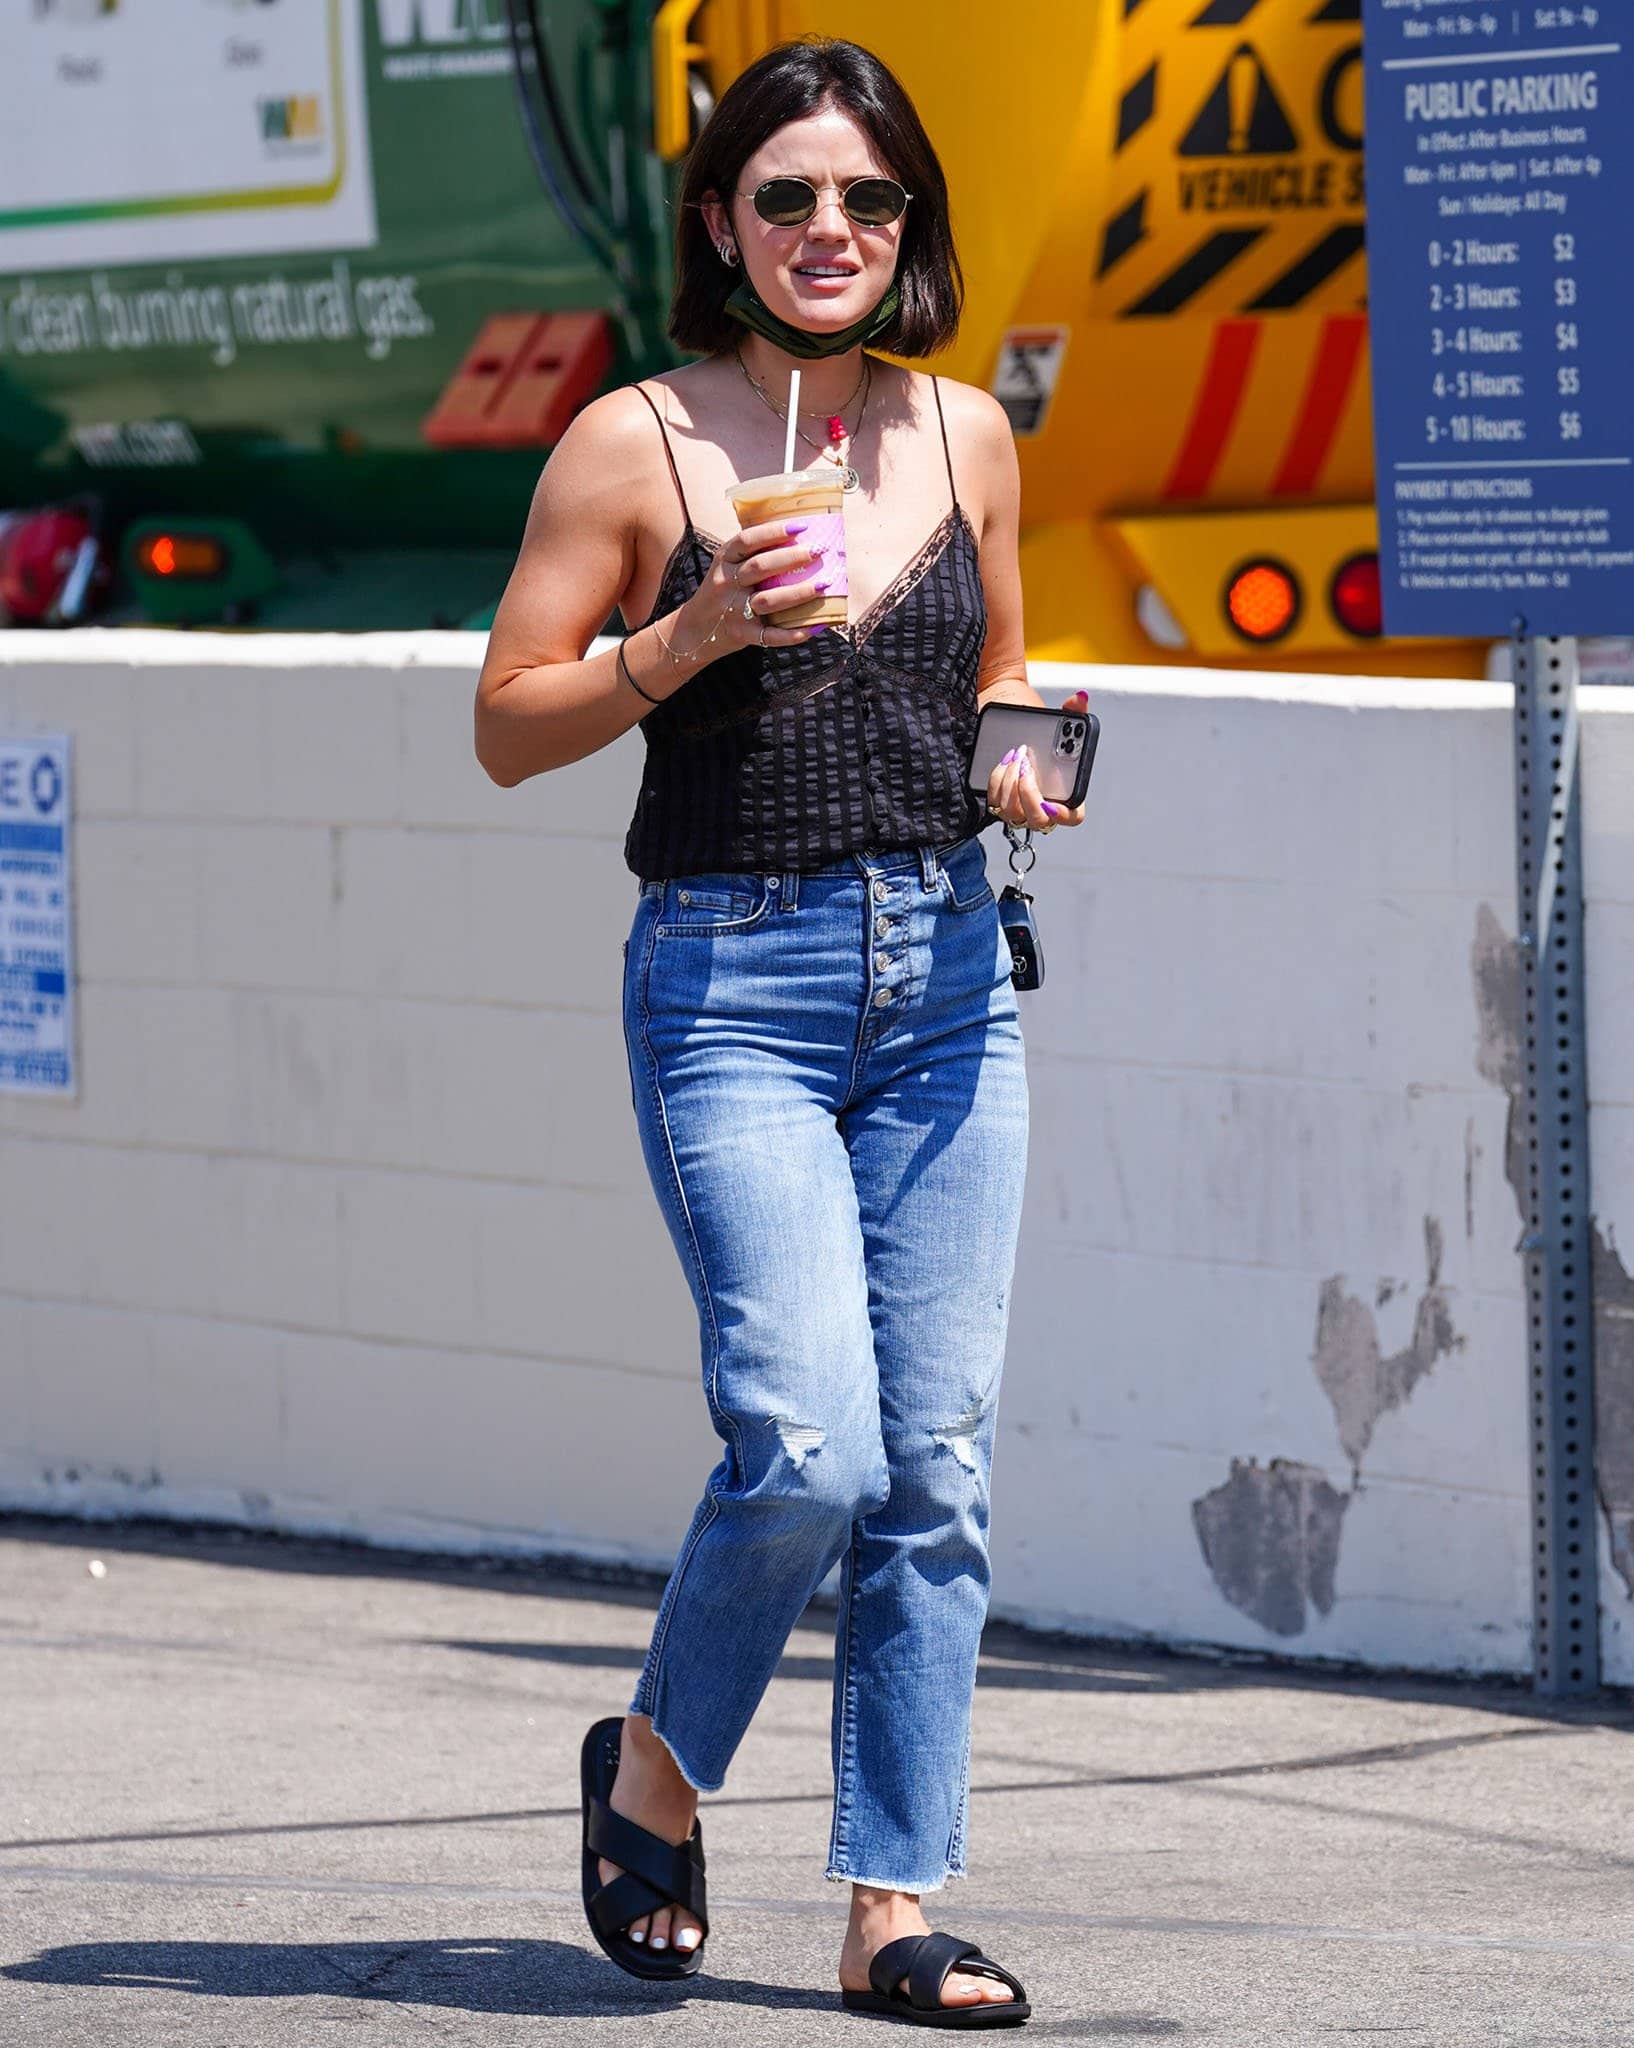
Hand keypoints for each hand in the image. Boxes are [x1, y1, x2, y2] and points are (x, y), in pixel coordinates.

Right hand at [682, 517, 830, 654]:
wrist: (695, 630)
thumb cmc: (721, 592)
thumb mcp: (727, 566)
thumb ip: (752, 553)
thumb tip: (797, 536)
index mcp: (724, 560)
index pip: (747, 540)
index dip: (773, 531)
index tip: (801, 526)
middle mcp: (727, 583)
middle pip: (759, 567)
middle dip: (791, 558)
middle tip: (818, 551)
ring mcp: (734, 610)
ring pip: (768, 600)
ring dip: (798, 593)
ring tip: (823, 585)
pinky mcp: (743, 635)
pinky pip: (771, 636)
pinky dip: (794, 634)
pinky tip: (816, 627)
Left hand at [986, 689, 1090, 832]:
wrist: (1011, 727)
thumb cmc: (1039, 730)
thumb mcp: (1058, 720)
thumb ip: (1073, 711)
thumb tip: (1080, 698)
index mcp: (1066, 792)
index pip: (1072, 817)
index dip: (1063, 814)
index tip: (1050, 802)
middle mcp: (1042, 805)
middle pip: (1038, 820)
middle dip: (1029, 795)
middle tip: (1026, 767)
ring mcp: (1019, 807)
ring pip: (1012, 813)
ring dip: (1011, 784)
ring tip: (1015, 756)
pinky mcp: (999, 801)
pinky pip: (995, 803)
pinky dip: (997, 782)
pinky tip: (1003, 761)